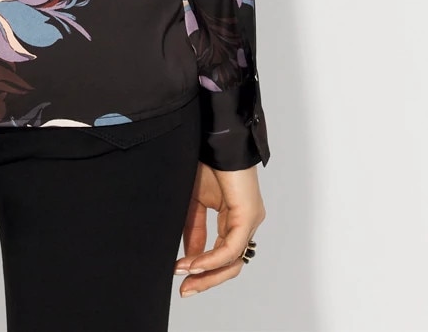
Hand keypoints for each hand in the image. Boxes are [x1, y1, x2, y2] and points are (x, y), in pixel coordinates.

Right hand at [174, 162, 265, 297]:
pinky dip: (212, 258)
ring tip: (186, 276)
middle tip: (185, 290)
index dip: (200, 267)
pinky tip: (194, 263)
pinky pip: (231, 247)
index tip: (178, 274)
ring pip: (233, 261)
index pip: (220, 253)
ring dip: (208, 272)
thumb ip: (192, 230)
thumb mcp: (193, 201)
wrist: (215, 138)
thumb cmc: (206, 161)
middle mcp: (245, 222)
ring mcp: (249, 220)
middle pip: (230, 264)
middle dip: (205, 279)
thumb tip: (188, 259)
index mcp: (233, 217)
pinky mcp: (248, 215)